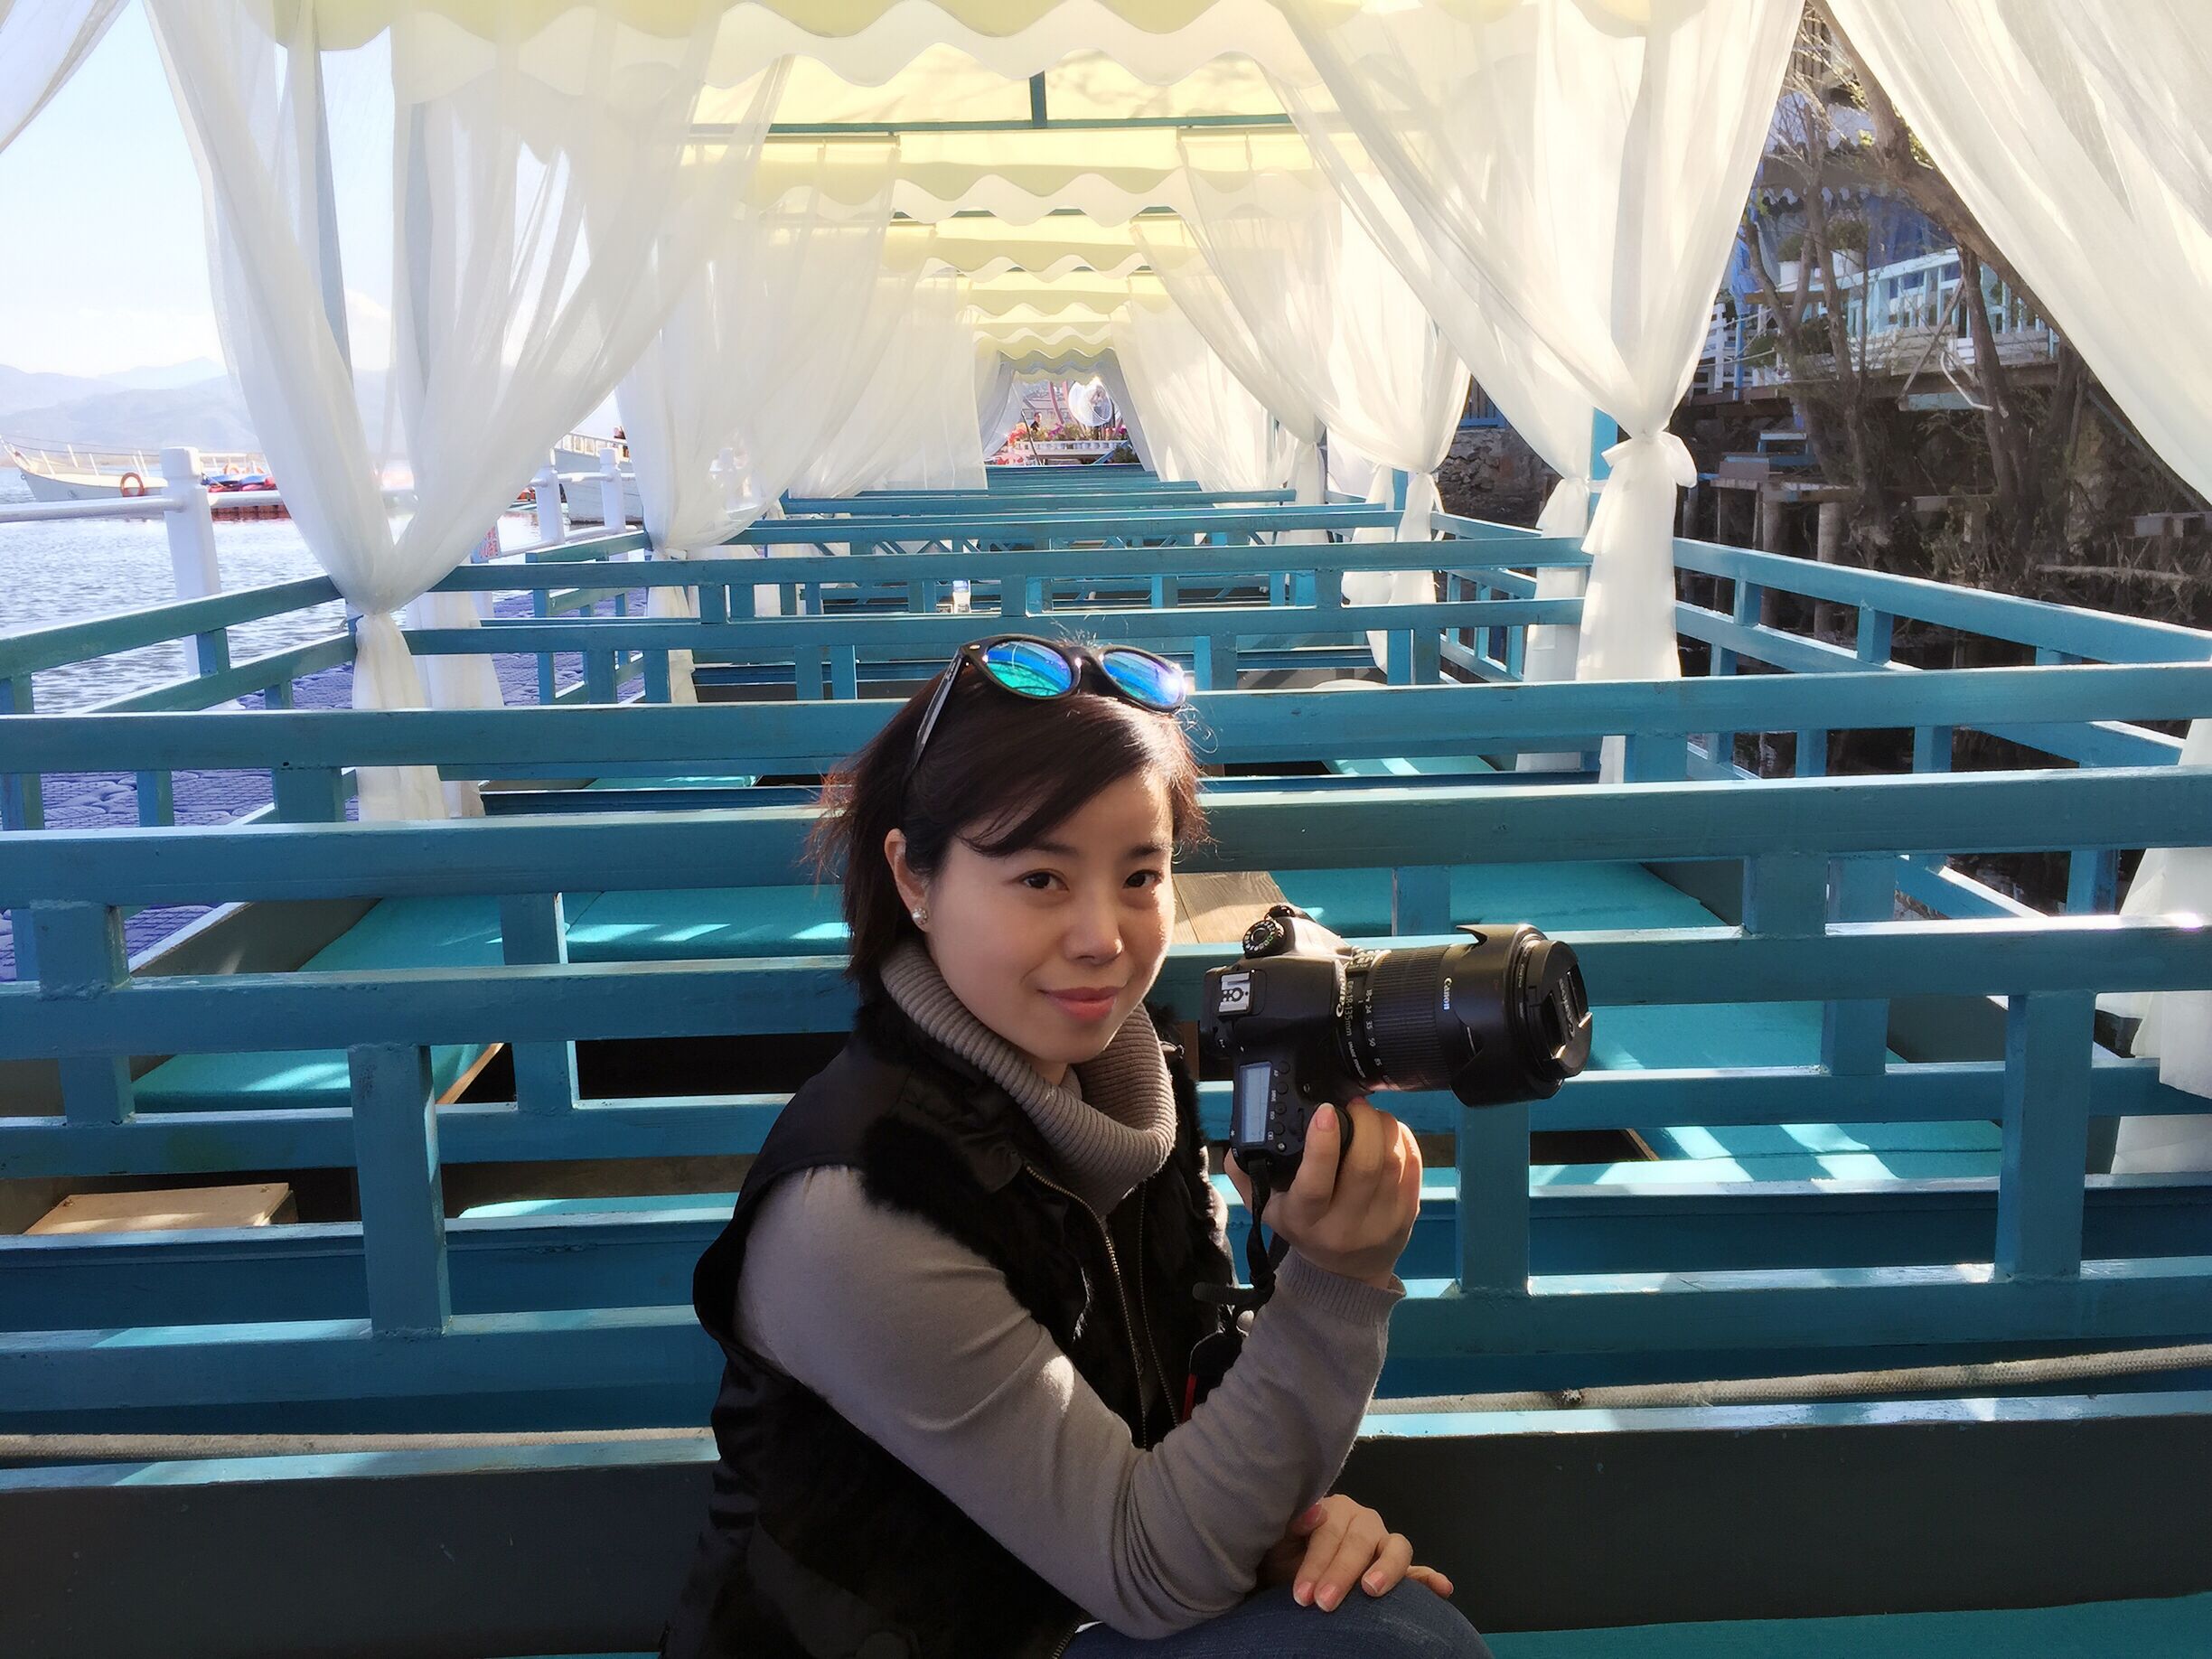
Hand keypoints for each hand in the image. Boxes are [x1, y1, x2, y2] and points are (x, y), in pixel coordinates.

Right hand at [1224, 1097, 1419, 1288]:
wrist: (1344, 1274)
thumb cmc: (1303, 1229)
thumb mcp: (1268, 1210)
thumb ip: (1247, 1176)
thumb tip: (1237, 1146)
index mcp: (1306, 1220)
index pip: (1316, 1182)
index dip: (1323, 1144)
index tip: (1325, 1112)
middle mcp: (1345, 1224)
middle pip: (1365, 1165)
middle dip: (1364, 1122)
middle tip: (1354, 1105)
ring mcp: (1382, 1222)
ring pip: (1393, 1161)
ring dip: (1384, 1126)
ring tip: (1369, 1115)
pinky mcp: (1408, 1215)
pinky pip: (1414, 1166)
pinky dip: (1403, 1139)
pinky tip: (1388, 1131)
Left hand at [1257, 1496, 1453, 1611]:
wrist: (1289, 1571)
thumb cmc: (1284, 1555)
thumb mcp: (1278, 1541)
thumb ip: (1292, 1524)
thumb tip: (1315, 1512)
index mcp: (1334, 1510)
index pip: (1329, 1533)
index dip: (1316, 1563)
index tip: (1303, 1594)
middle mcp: (1363, 1521)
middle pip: (1360, 1542)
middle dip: (1342, 1573)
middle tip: (1325, 1604)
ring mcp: (1384, 1543)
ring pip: (1396, 1547)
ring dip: (1387, 1569)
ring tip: (1372, 1590)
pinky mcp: (1397, 1567)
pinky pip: (1418, 1570)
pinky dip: (1430, 1578)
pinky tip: (1442, 1588)